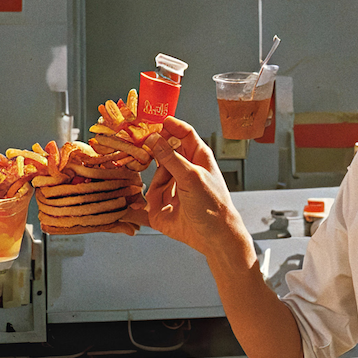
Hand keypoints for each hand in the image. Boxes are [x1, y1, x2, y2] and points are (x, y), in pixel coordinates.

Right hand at [144, 117, 240, 255]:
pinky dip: (150, 197)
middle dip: (155, 151)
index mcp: (199, 158)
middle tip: (142, 145)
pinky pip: (150, 196)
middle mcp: (186, 171)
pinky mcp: (163, 206)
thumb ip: (170, 157)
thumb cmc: (213, 206)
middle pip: (166, 153)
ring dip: (158, 179)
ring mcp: (174, 188)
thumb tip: (153, 139)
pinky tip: (153, 203)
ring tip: (165, 187)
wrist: (214, 237)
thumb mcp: (191, 177)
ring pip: (157, 174)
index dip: (171, 125)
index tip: (155, 119)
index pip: (184, 134)